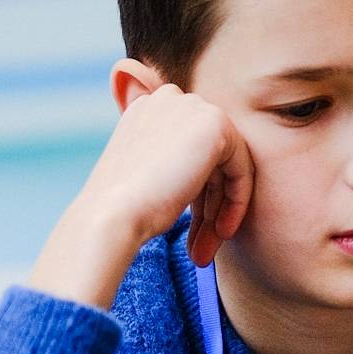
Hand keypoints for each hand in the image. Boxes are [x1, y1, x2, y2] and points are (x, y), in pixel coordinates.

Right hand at [27, 83, 253, 308]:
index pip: (188, 153)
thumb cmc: (121, 210)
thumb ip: (175, 167)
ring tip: (205, 253)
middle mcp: (170, 99)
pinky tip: (221, 233)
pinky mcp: (214, 125)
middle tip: (201, 251)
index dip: (196, 198)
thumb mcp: (147, 178)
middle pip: (210, 160)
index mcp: (148, 109)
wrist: (111, 216)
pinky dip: (236, 202)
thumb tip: (212, 185)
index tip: (191, 235)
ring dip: (219, 213)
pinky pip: (241, 168)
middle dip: (208, 209)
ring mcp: (193, 107)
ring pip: (227, 167)